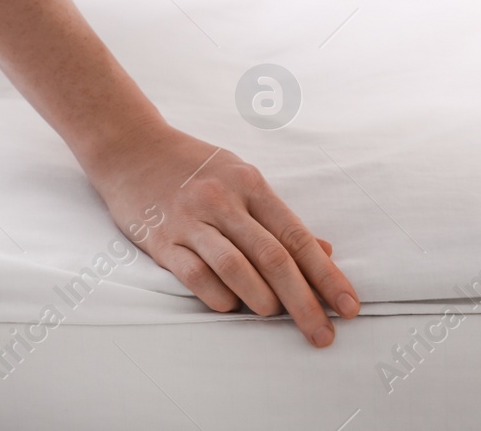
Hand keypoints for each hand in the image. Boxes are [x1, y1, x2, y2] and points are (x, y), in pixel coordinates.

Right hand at [82, 121, 360, 346]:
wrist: (131, 146)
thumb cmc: (194, 166)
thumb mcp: (241, 178)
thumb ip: (277, 218)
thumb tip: (325, 251)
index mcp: (251, 184)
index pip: (297, 236)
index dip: (326, 275)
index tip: (349, 306)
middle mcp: (224, 201)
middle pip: (274, 258)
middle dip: (304, 301)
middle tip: (324, 334)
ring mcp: (191, 220)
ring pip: (236, 268)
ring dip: (262, 300)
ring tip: (275, 316)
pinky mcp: (160, 239)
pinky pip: (194, 276)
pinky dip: (218, 297)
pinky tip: (231, 306)